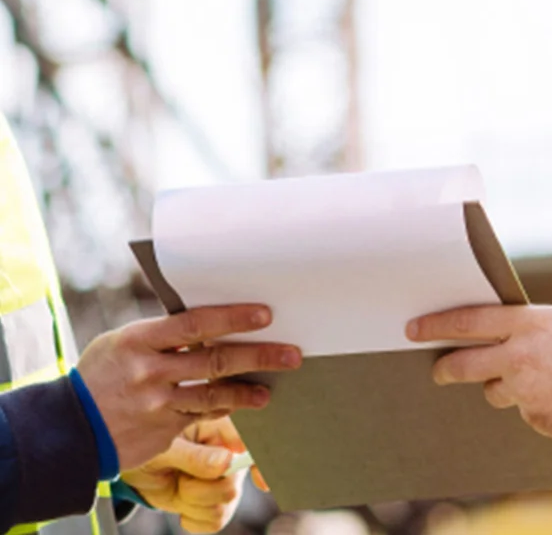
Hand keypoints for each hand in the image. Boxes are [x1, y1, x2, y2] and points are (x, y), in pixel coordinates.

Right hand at [76, 306, 299, 470]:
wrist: (66, 428)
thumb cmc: (101, 374)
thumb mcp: (124, 342)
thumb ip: (164, 332)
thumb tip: (213, 316)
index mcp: (140, 339)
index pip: (196, 323)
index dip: (234, 317)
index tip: (266, 313)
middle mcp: (149, 372)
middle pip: (214, 359)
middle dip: (258, 355)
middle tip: (291, 353)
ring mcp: (154, 405)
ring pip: (212, 395)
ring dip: (247, 390)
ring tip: (272, 386)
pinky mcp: (159, 432)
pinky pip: (200, 418)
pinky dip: (225, 410)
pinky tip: (246, 404)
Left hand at [121, 419, 248, 534]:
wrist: (134, 469)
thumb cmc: (149, 447)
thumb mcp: (165, 450)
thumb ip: (195, 456)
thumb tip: (227, 463)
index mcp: (222, 427)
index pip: (250, 443)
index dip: (260, 463)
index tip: (263, 482)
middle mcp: (229, 453)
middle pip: (232, 485)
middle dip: (199, 490)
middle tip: (180, 477)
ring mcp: (224, 478)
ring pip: (223, 506)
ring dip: (193, 503)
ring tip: (178, 486)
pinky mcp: (215, 501)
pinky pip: (215, 521)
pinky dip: (194, 519)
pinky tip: (182, 505)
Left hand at [408, 304, 551, 447]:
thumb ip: (548, 325)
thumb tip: (535, 333)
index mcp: (529, 324)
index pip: (469, 321)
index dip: (438, 324)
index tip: (414, 328)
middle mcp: (518, 358)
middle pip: (465, 364)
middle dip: (446, 367)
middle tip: (437, 370)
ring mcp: (524, 393)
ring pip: (495, 391)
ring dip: (503, 386)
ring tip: (529, 381)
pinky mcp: (534, 419)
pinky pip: (526, 410)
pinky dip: (537, 403)